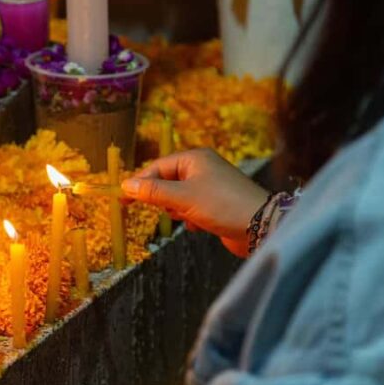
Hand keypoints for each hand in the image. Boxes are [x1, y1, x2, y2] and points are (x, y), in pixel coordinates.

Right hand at [122, 149, 268, 246]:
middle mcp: (202, 168)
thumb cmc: (222, 205)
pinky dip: (189, 218)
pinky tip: (198, 225)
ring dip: (177, 210)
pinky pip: (190, 209)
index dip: (139, 183)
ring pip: (177, 198)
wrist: (261, 226)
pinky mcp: (215, 204)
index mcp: (194, 158)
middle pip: (166, 182)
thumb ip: (153, 191)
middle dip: (163, 199)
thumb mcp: (183, 197)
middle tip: (157, 210)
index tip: (122, 198)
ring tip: (188, 217)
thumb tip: (126, 185)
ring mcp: (209, 186)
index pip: (157, 167)